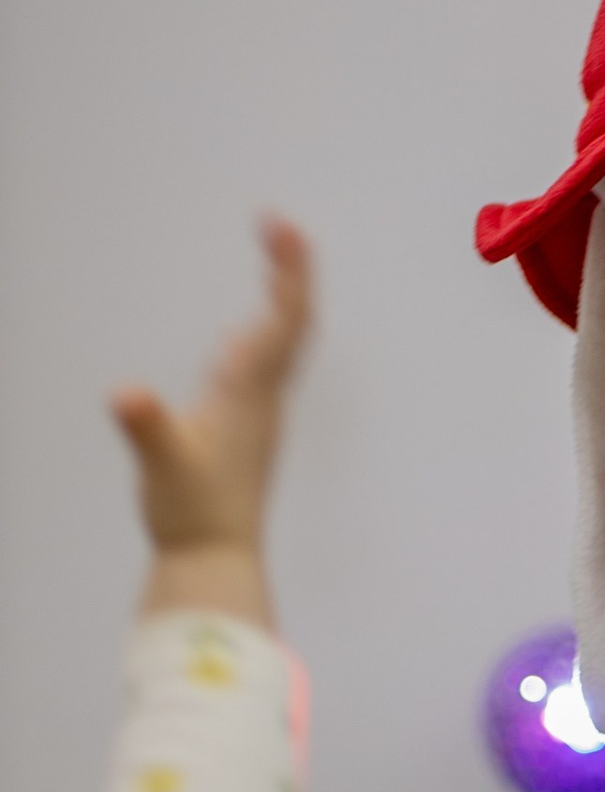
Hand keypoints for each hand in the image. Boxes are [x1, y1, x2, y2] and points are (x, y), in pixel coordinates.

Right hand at [116, 215, 311, 631]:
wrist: (214, 566)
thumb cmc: (192, 517)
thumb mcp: (162, 466)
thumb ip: (147, 427)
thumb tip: (126, 397)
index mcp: (249, 394)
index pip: (283, 321)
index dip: (289, 270)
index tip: (281, 225)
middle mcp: (263, 401)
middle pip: (292, 325)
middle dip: (289, 272)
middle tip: (278, 225)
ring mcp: (257, 419)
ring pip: (280, 350)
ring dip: (279, 303)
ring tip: (274, 263)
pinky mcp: (242, 437)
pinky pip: (258, 377)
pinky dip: (258, 344)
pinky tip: (238, 343)